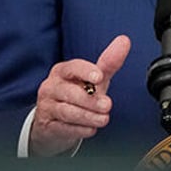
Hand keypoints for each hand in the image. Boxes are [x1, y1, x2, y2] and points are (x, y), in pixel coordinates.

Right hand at [30, 34, 130, 156]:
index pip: (73, 68)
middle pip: (70, 92)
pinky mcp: (46, 125)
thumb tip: (125, 40)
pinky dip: (79, 130)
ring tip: (104, 119)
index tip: (99, 78)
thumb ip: (108, 62)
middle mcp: (51, 86)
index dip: (86, 71)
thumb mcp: (93, 79)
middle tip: (107, 105)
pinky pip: (63, 128)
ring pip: (67, 111)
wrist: (55, 122)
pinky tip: (91, 129)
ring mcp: (47, 106)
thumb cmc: (77, 95)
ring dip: (88, 116)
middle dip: (90, 100)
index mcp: (62, 71)